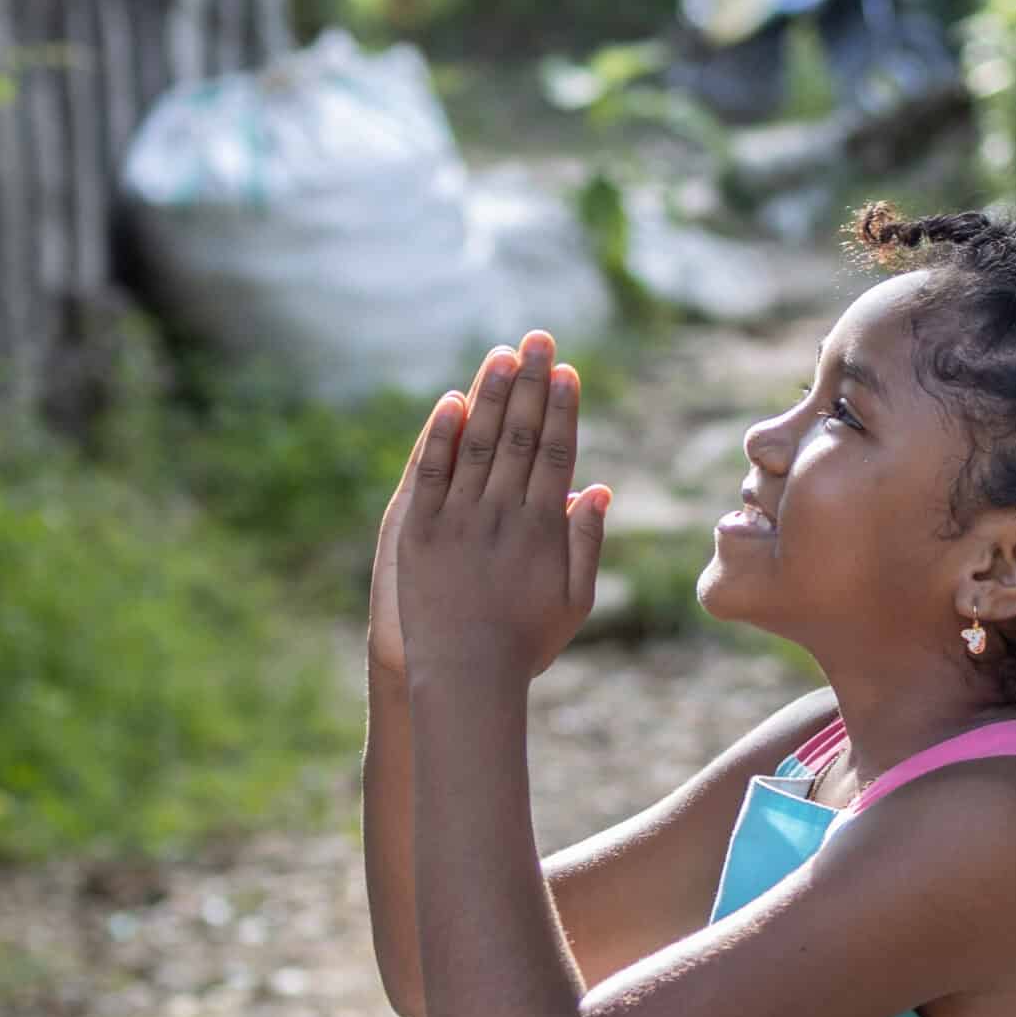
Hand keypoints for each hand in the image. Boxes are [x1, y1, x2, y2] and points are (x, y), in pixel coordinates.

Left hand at [391, 330, 610, 683]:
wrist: (463, 677)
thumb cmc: (525, 644)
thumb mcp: (574, 602)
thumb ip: (586, 543)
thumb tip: (596, 487)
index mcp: (544, 530)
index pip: (557, 453)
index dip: (563, 409)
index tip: (568, 372)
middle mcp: (502, 516)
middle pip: (521, 436)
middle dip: (532, 383)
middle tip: (539, 339)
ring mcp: (458, 519)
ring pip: (479, 443)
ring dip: (492, 394)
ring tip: (503, 353)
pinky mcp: (419, 530)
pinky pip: (432, 471)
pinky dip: (442, 434)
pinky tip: (452, 400)